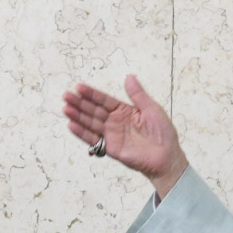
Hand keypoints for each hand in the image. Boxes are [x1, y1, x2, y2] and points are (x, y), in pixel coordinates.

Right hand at [63, 75, 187, 197]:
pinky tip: (71, 125)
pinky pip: (93, 139)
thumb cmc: (163, 133)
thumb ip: (138, 95)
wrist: (167, 156)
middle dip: (79, 103)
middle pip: (94, 110)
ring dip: (77, 116)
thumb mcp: (152, 109)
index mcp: (124, 110)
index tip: (78, 87)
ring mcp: (111, 135)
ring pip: (91, 123)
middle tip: (66, 95)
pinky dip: (82, 133)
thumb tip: (129, 76)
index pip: (104, 100)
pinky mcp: (110, 148)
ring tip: (65, 108)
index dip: (91, 94)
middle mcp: (114, 122)